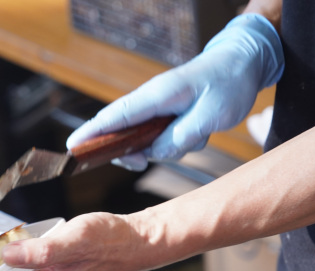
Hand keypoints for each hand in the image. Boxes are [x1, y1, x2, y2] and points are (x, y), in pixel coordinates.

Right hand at [66, 14, 283, 170]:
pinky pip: (160, 139)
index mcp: (157, 95)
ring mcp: (156, 109)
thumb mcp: (211, 114)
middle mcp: (151, 101)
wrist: (242, 63)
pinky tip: (196, 134)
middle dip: (125, 151)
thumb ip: (181, 137)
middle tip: (138, 164)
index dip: (92, 132)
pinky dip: (175, 144)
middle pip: (120, 131)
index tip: (72, 146)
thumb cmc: (228, 82)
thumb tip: (154, 153)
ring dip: (163, 149)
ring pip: (144, 140)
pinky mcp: (164, 116)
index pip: (116, 116)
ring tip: (192, 137)